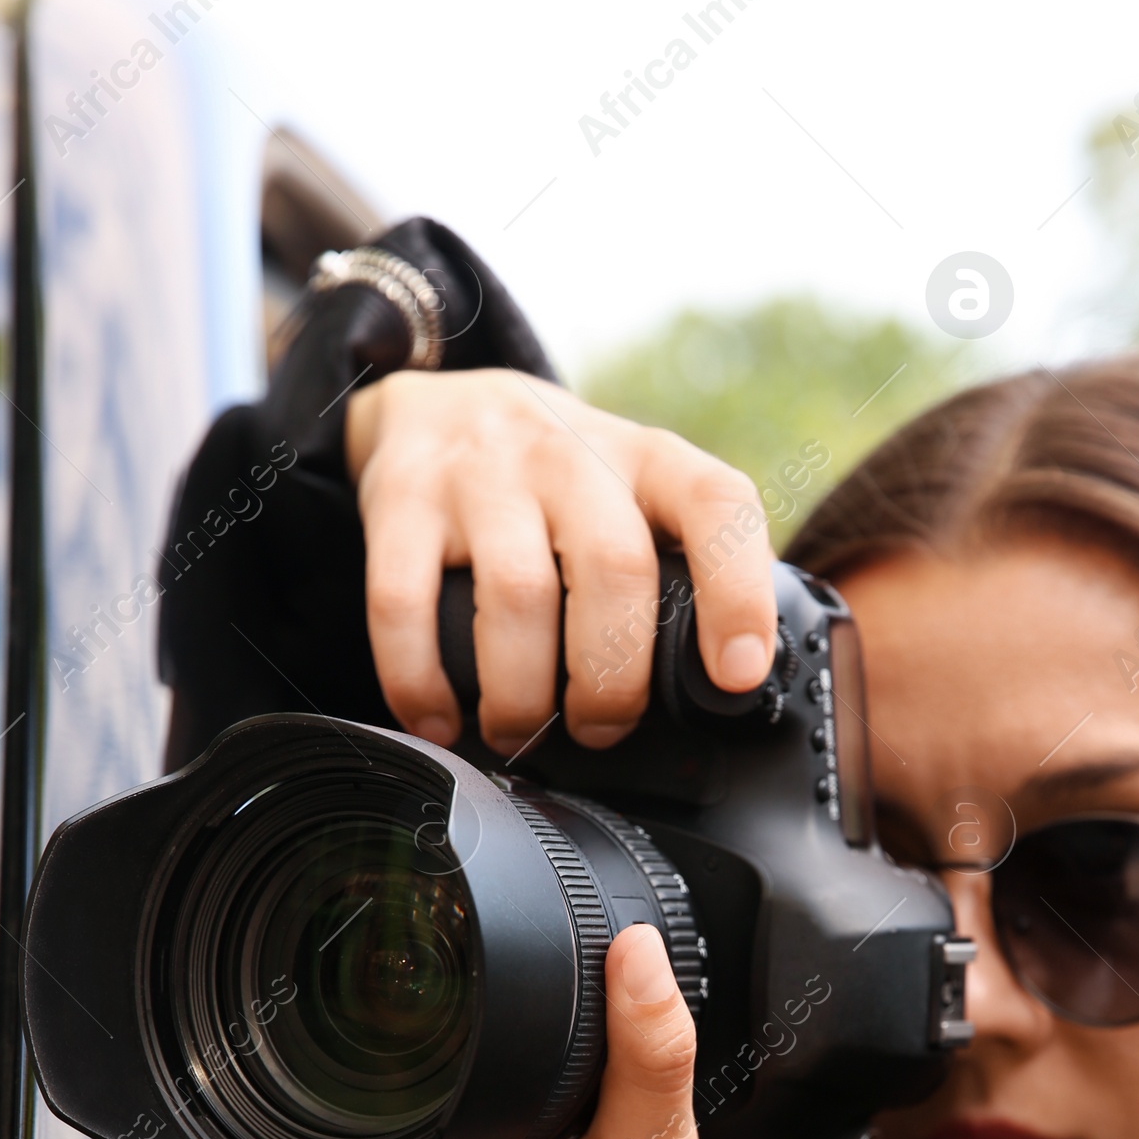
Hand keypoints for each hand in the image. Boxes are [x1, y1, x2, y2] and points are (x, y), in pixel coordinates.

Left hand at [334, 925, 752, 1138]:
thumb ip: (648, 1052)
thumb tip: (635, 958)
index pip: (313, 1123)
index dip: (339, 1044)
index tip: (378, 990)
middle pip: (341, 1112)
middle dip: (389, 1049)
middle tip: (444, 998)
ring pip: (379, 1128)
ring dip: (419, 1081)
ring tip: (470, 1039)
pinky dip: (448, 1112)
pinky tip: (488, 1088)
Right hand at [344, 368, 777, 752]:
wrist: (437, 406)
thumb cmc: (554, 484)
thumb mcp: (627, 495)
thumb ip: (675, 569)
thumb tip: (716, 693)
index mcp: (645, 460)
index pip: (716, 504)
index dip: (737, 593)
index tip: (736, 676)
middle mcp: (570, 455)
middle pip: (614, 569)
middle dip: (611, 679)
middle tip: (597, 729)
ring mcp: (482, 472)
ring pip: (518, 595)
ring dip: (521, 694)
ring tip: (516, 732)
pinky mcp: (401, 499)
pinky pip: (405, 603)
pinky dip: (420, 681)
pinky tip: (437, 720)